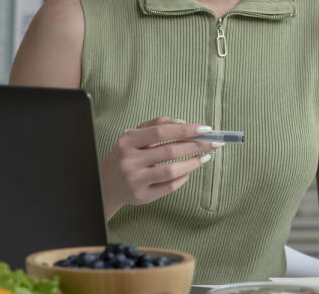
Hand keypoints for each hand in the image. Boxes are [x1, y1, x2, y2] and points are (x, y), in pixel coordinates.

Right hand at [100, 116, 219, 217]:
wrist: (106, 183)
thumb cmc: (126, 155)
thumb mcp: (134, 136)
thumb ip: (156, 125)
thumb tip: (183, 122)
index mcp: (127, 141)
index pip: (160, 132)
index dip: (185, 129)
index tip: (205, 128)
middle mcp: (129, 161)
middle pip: (169, 151)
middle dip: (195, 146)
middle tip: (213, 142)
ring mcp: (135, 181)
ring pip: (171, 171)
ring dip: (193, 163)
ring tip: (205, 157)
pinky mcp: (141, 197)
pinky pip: (169, 187)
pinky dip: (183, 178)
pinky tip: (189, 171)